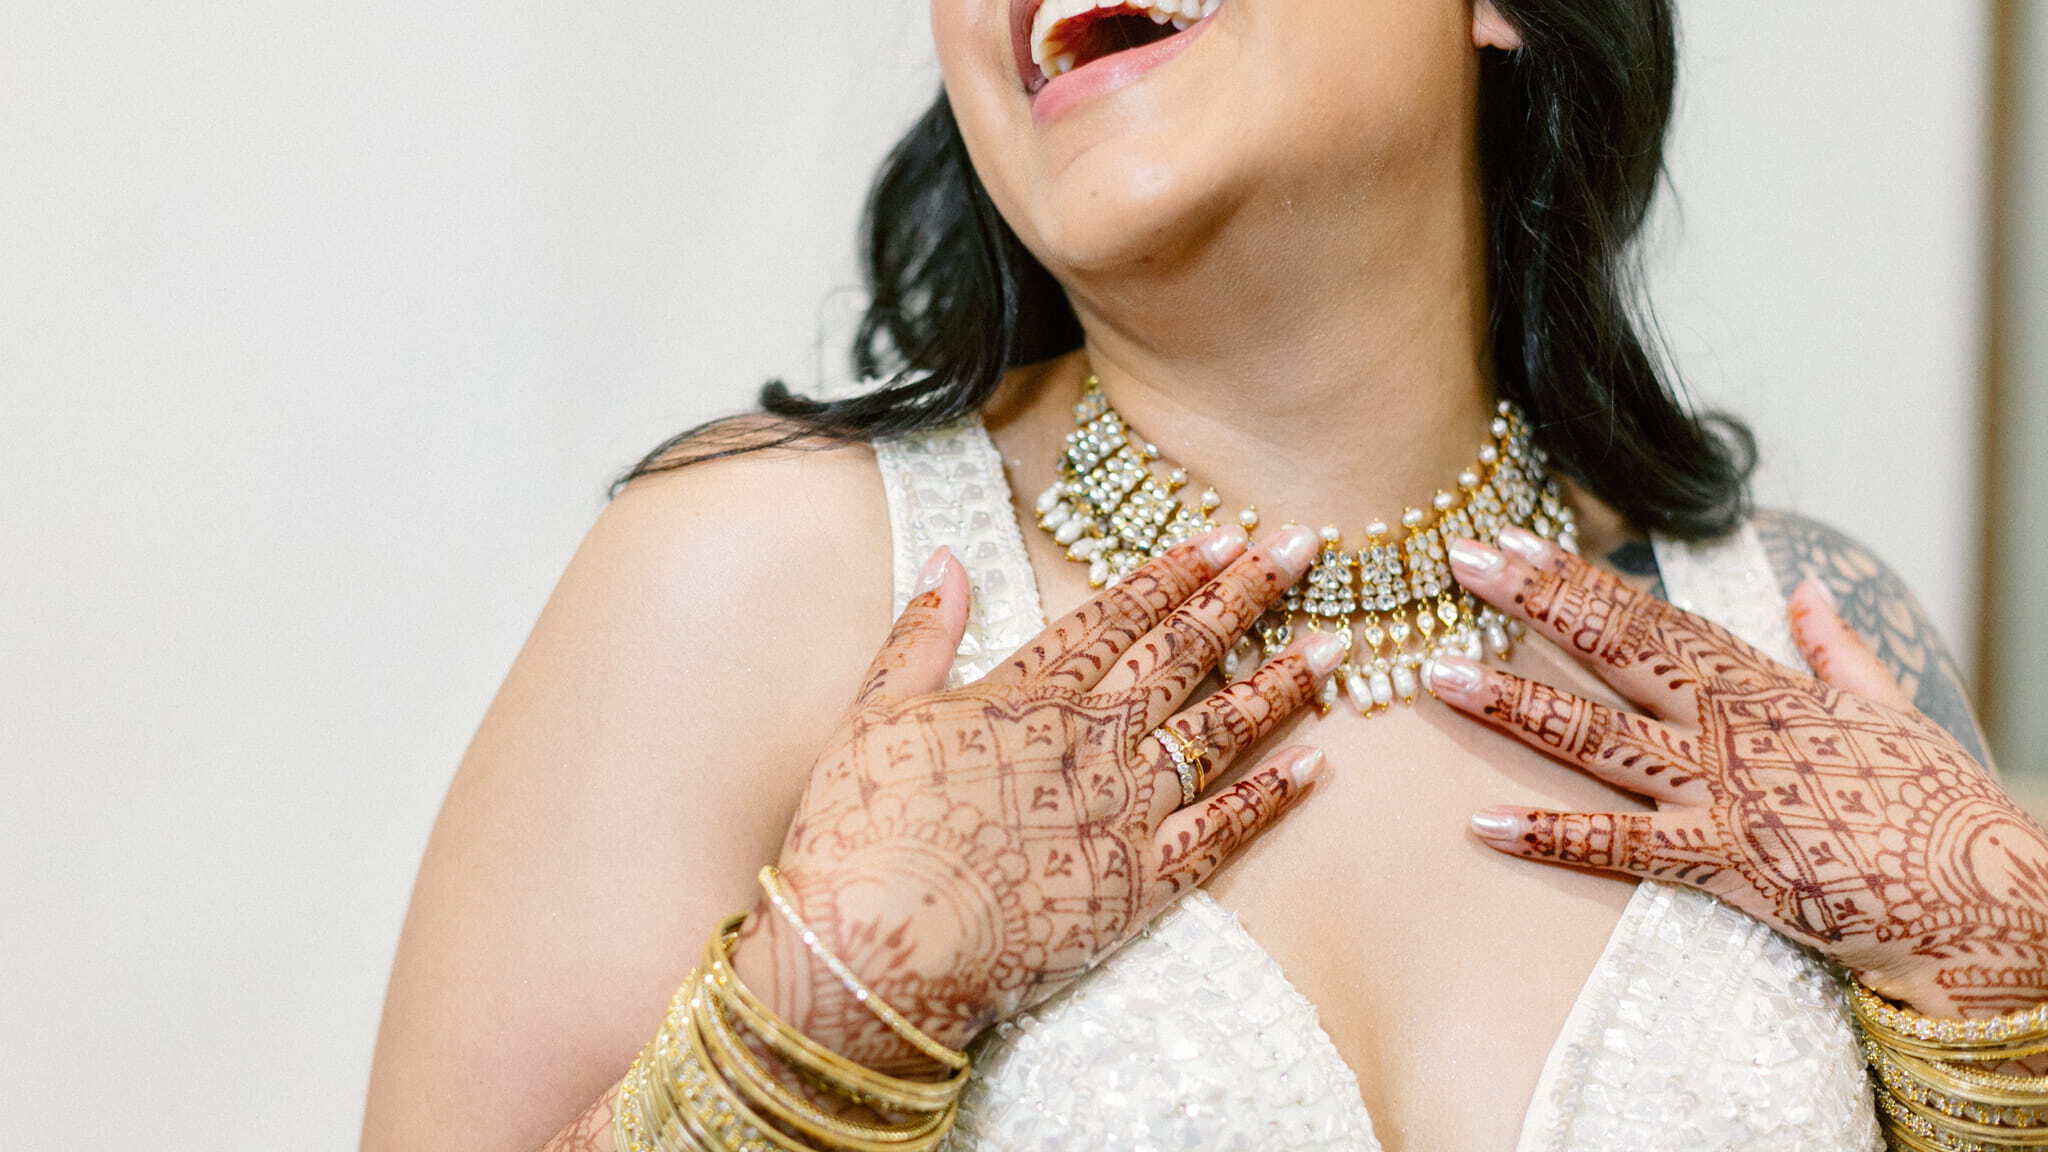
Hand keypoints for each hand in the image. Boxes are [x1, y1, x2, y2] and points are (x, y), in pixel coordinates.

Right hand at [732, 523, 1342, 1071]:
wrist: (878, 948)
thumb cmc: (863, 831)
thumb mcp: (873, 710)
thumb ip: (921, 632)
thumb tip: (948, 560)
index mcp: (1028, 693)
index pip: (1116, 615)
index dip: (1172, 572)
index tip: (1223, 533)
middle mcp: (1090, 738)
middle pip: (1182, 652)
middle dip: (1246, 594)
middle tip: (1304, 547)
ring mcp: (1123, 810)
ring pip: (1218, 731)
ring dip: (1279, 684)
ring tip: (1335, 644)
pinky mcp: (1141, 884)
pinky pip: (1223, 832)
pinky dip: (1271, 798)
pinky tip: (1314, 765)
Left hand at [1436, 525, 2047, 1020]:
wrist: (1984, 894)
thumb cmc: (1937, 805)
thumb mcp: (1889, 708)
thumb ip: (1836, 647)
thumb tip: (1805, 590)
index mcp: (1760, 686)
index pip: (1650, 616)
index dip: (1576, 577)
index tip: (1512, 538)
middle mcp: (1730, 726)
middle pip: (1614, 651)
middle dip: (1531, 603)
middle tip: (1458, 559)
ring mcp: (1723, 792)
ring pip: (1599, 739)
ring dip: (1515, 706)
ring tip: (1439, 674)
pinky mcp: (1726, 863)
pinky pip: (1623, 849)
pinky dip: (1552, 838)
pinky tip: (1483, 824)